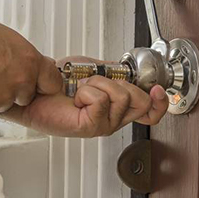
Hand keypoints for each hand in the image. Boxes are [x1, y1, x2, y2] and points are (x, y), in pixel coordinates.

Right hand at [0, 20, 61, 114]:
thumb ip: (23, 54)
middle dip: (17, 90)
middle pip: (28, 95)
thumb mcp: (5, 37)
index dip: (44, 83)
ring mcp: (4, 96)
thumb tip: (31, 61)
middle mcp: (20, 80)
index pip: (53, 82)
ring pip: (7, 102)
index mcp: (29, 60)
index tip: (40, 83)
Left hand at [3, 75, 168, 137]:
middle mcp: (113, 119)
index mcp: (117, 108)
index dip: (161, 103)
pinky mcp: (91, 126)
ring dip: (98, 84)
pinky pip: (101, 100)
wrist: (37, 89)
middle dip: (121, 83)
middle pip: (140, 102)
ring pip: (121, 97)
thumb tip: (129, 70)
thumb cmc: (59, 83)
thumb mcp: (95, 71)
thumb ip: (114, 73)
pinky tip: (76, 98)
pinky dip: (87, 92)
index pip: (151, 112)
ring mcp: (103, 125)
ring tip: (82, 89)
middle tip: (96, 83)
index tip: (157, 90)